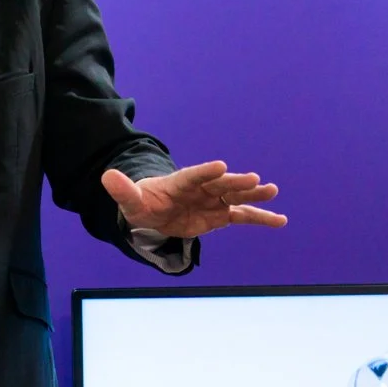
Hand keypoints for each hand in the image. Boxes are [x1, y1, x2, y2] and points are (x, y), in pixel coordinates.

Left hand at [101, 160, 284, 238]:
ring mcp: (214, 201)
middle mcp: (202, 188)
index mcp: (180, 182)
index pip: (194, 175)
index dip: (206, 171)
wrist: (154, 212)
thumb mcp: (129, 200)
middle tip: (254, 179)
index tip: (220, 166)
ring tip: (272, 191)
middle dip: (236, 182)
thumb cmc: (142, 203)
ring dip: (254, 195)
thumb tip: (106, 176)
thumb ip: (122, 190)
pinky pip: (243, 217)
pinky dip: (261, 218)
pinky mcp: (220, 215)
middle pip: (220, 184)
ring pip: (236, 198)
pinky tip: (280, 220)